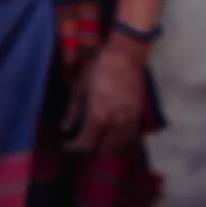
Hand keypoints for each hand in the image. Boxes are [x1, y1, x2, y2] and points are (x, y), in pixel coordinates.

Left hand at [63, 37, 147, 154]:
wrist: (125, 57)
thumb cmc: (98, 69)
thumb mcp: (80, 89)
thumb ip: (73, 112)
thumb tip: (65, 128)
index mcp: (99, 116)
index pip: (86, 143)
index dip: (74, 147)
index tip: (66, 145)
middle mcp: (117, 123)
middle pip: (104, 149)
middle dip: (90, 149)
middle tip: (79, 141)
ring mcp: (131, 121)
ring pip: (120, 147)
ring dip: (106, 147)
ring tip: (95, 140)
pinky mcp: (139, 116)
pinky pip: (132, 138)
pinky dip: (122, 142)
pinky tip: (112, 136)